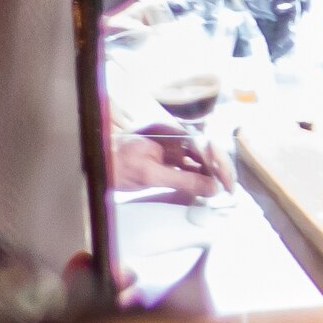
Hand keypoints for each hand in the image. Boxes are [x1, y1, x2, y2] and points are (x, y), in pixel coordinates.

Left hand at [104, 125, 221, 200]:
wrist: (94, 161)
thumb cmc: (113, 163)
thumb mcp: (149, 175)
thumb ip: (182, 180)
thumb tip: (210, 187)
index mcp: (168, 131)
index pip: (203, 144)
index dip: (218, 163)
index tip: (225, 182)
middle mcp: (172, 136)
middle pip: (206, 150)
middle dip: (220, 169)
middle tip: (229, 189)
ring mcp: (170, 147)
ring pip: (200, 160)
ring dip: (212, 175)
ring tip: (222, 191)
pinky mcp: (167, 159)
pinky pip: (189, 167)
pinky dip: (200, 178)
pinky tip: (206, 189)